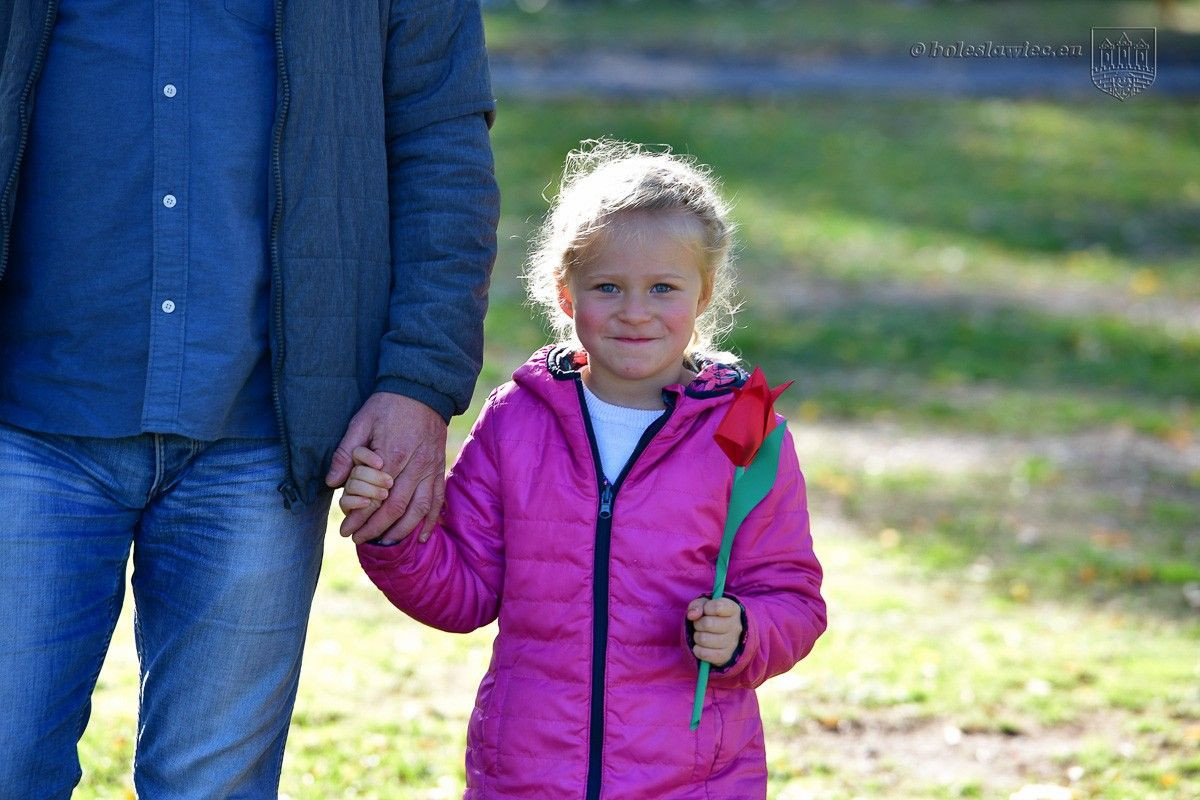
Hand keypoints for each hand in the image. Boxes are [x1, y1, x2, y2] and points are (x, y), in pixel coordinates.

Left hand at [326, 392, 446, 544]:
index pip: (374, 496)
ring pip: (418, 510)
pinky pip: (437, 500)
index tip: (346, 530)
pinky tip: (420, 538)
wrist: (422, 390)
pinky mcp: (439, 469)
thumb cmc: (388, 406)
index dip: (359, 517)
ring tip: (384, 542)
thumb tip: (332, 483)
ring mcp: (430, 469)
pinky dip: (430, 522)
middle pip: (395, 508)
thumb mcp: (361, 422)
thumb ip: (346, 454)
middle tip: (358, 540)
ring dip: (401, 531)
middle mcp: (415, 466)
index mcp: (392, 454)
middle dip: (375, 528)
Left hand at [686, 596, 742, 666]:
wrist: (722, 634)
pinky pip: (704, 654)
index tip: (706, 610)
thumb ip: (697, 606)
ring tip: (702, 635)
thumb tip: (692, 615)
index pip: (717, 607)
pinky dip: (697, 650)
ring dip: (697, 637)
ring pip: (703, 639)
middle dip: (698, 623)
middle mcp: (736, 626)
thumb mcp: (704, 605)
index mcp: (733, 610)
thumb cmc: (712, 616)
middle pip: (707, 624)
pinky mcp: (726, 656)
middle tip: (700, 625)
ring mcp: (732, 643)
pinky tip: (701, 646)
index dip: (706, 608)